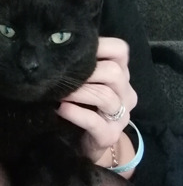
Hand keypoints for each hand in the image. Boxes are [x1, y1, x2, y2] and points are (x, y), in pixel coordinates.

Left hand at [55, 37, 137, 163]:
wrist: (88, 142)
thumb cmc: (84, 104)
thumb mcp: (86, 80)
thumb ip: (82, 63)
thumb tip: (60, 42)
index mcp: (121, 75)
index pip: (120, 50)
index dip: (100, 44)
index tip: (74, 47)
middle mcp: (125, 94)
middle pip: (114, 72)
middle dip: (87, 70)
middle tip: (63, 72)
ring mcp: (120, 116)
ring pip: (106, 96)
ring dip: (79, 91)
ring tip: (59, 90)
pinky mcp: (109, 135)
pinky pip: (95, 122)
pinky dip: (76, 113)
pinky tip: (61, 108)